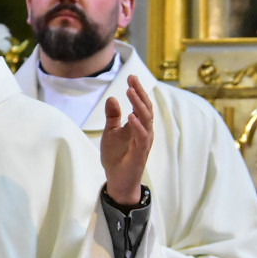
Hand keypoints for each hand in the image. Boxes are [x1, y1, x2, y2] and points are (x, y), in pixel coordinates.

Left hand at [100, 74, 153, 204]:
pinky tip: (131, 115)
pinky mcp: (140, 153)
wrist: (117, 180)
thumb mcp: (110, 133)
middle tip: (132, 79)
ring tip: (130, 91)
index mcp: (138, 126)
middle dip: (139, 92)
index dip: (137, 90)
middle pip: (146, 108)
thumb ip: (112, 117)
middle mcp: (144, 131)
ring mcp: (144, 142)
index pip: (140, 104)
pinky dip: (137, 126)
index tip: (130, 77)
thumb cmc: (116, 157)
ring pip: (146, 119)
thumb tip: (112, 98)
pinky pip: (142, 137)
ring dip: (138, 105)